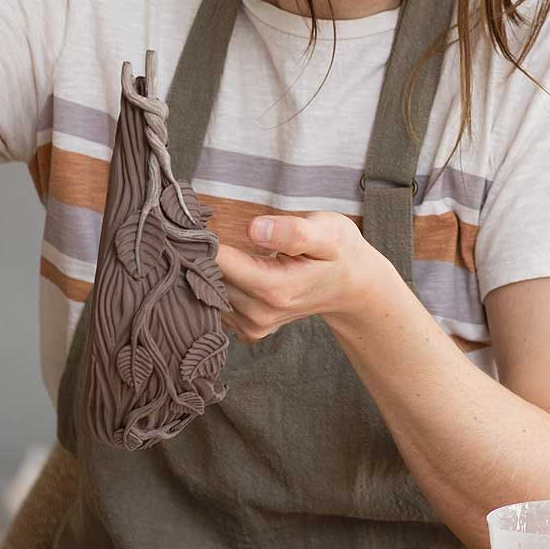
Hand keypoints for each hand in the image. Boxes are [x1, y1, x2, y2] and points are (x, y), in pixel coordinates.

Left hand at [215, 212, 390, 342]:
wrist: (351, 286)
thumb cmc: (338, 252)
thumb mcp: (327, 232)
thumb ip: (293, 232)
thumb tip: (255, 229)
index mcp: (277, 289)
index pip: (220, 263)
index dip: (204, 241)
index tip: (198, 221)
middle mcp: (261, 313)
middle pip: (209, 279)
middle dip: (201, 253)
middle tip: (202, 227)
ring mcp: (254, 325)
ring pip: (208, 293)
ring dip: (205, 269)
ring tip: (215, 245)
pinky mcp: (248, 328)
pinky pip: (215, 305)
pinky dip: (213, 285)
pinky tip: (226, 266)